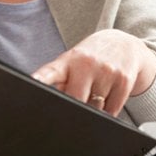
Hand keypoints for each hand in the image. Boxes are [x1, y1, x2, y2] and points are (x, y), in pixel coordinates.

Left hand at [31, 29, 155, 116]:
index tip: (32, 83)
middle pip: (75, 99)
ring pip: (95, 109)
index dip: (40, 79)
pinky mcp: (124, 80)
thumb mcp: (71, 63)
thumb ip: (57, 82)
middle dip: (74, 107)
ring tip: (95, 92)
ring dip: (94, 109)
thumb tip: (43, 102)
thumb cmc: (90, 58)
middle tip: (77, 101)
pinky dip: (109, 112)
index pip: (50, 72)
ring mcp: (106, 71)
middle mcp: (87, 63)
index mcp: (68, 61)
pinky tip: (108, 96)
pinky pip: (112, 111)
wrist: (124, 44)